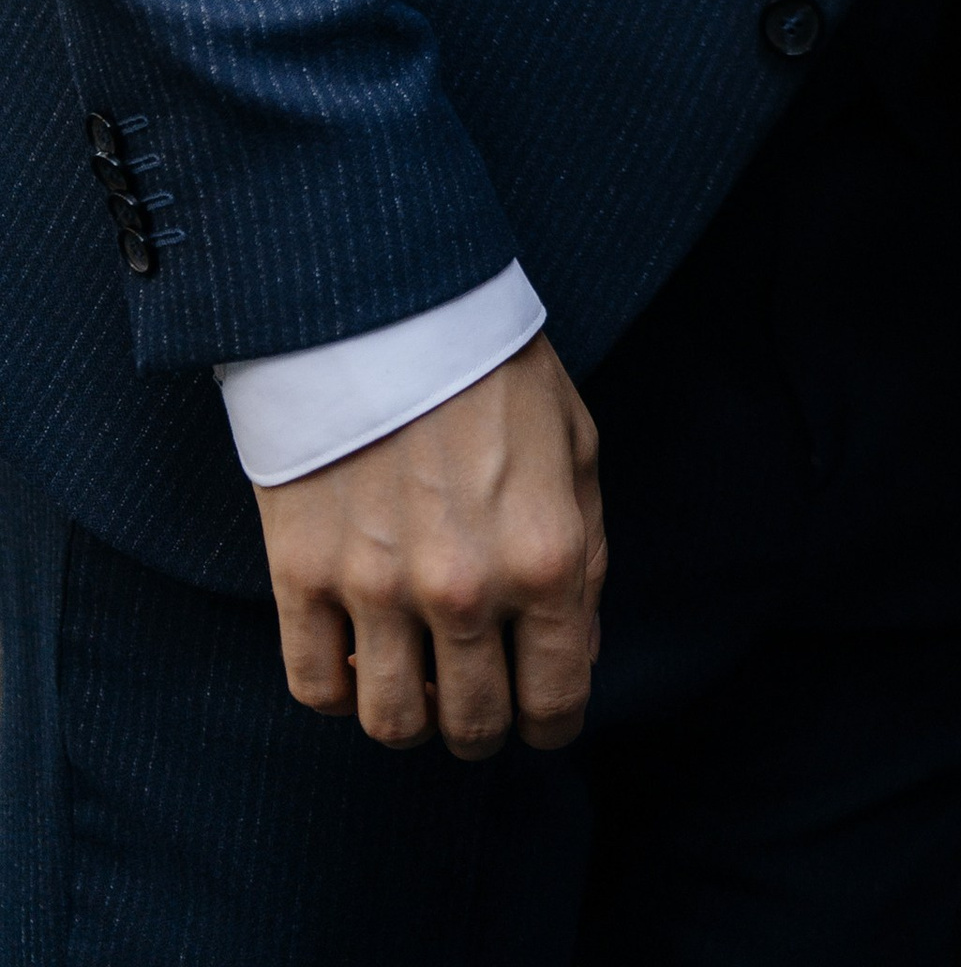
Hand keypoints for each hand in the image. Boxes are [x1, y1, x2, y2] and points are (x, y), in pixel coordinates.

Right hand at [255, 335, 605, 757]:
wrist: (386, 304)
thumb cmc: (493, 369)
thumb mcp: (576, 446)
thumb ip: (586, 556)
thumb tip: (575, 652)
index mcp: (546, 557)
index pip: (556, 701)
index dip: (551, 723)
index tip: (539, 716)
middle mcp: (466, 589)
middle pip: (472, 727)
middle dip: (482, 727)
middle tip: (476, 698)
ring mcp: (378, 588)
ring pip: (391, 725)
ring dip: (409, 716)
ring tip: (415, 677)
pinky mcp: (303, 575)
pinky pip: (315, 689)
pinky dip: (338, 690)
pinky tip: (357, 652)